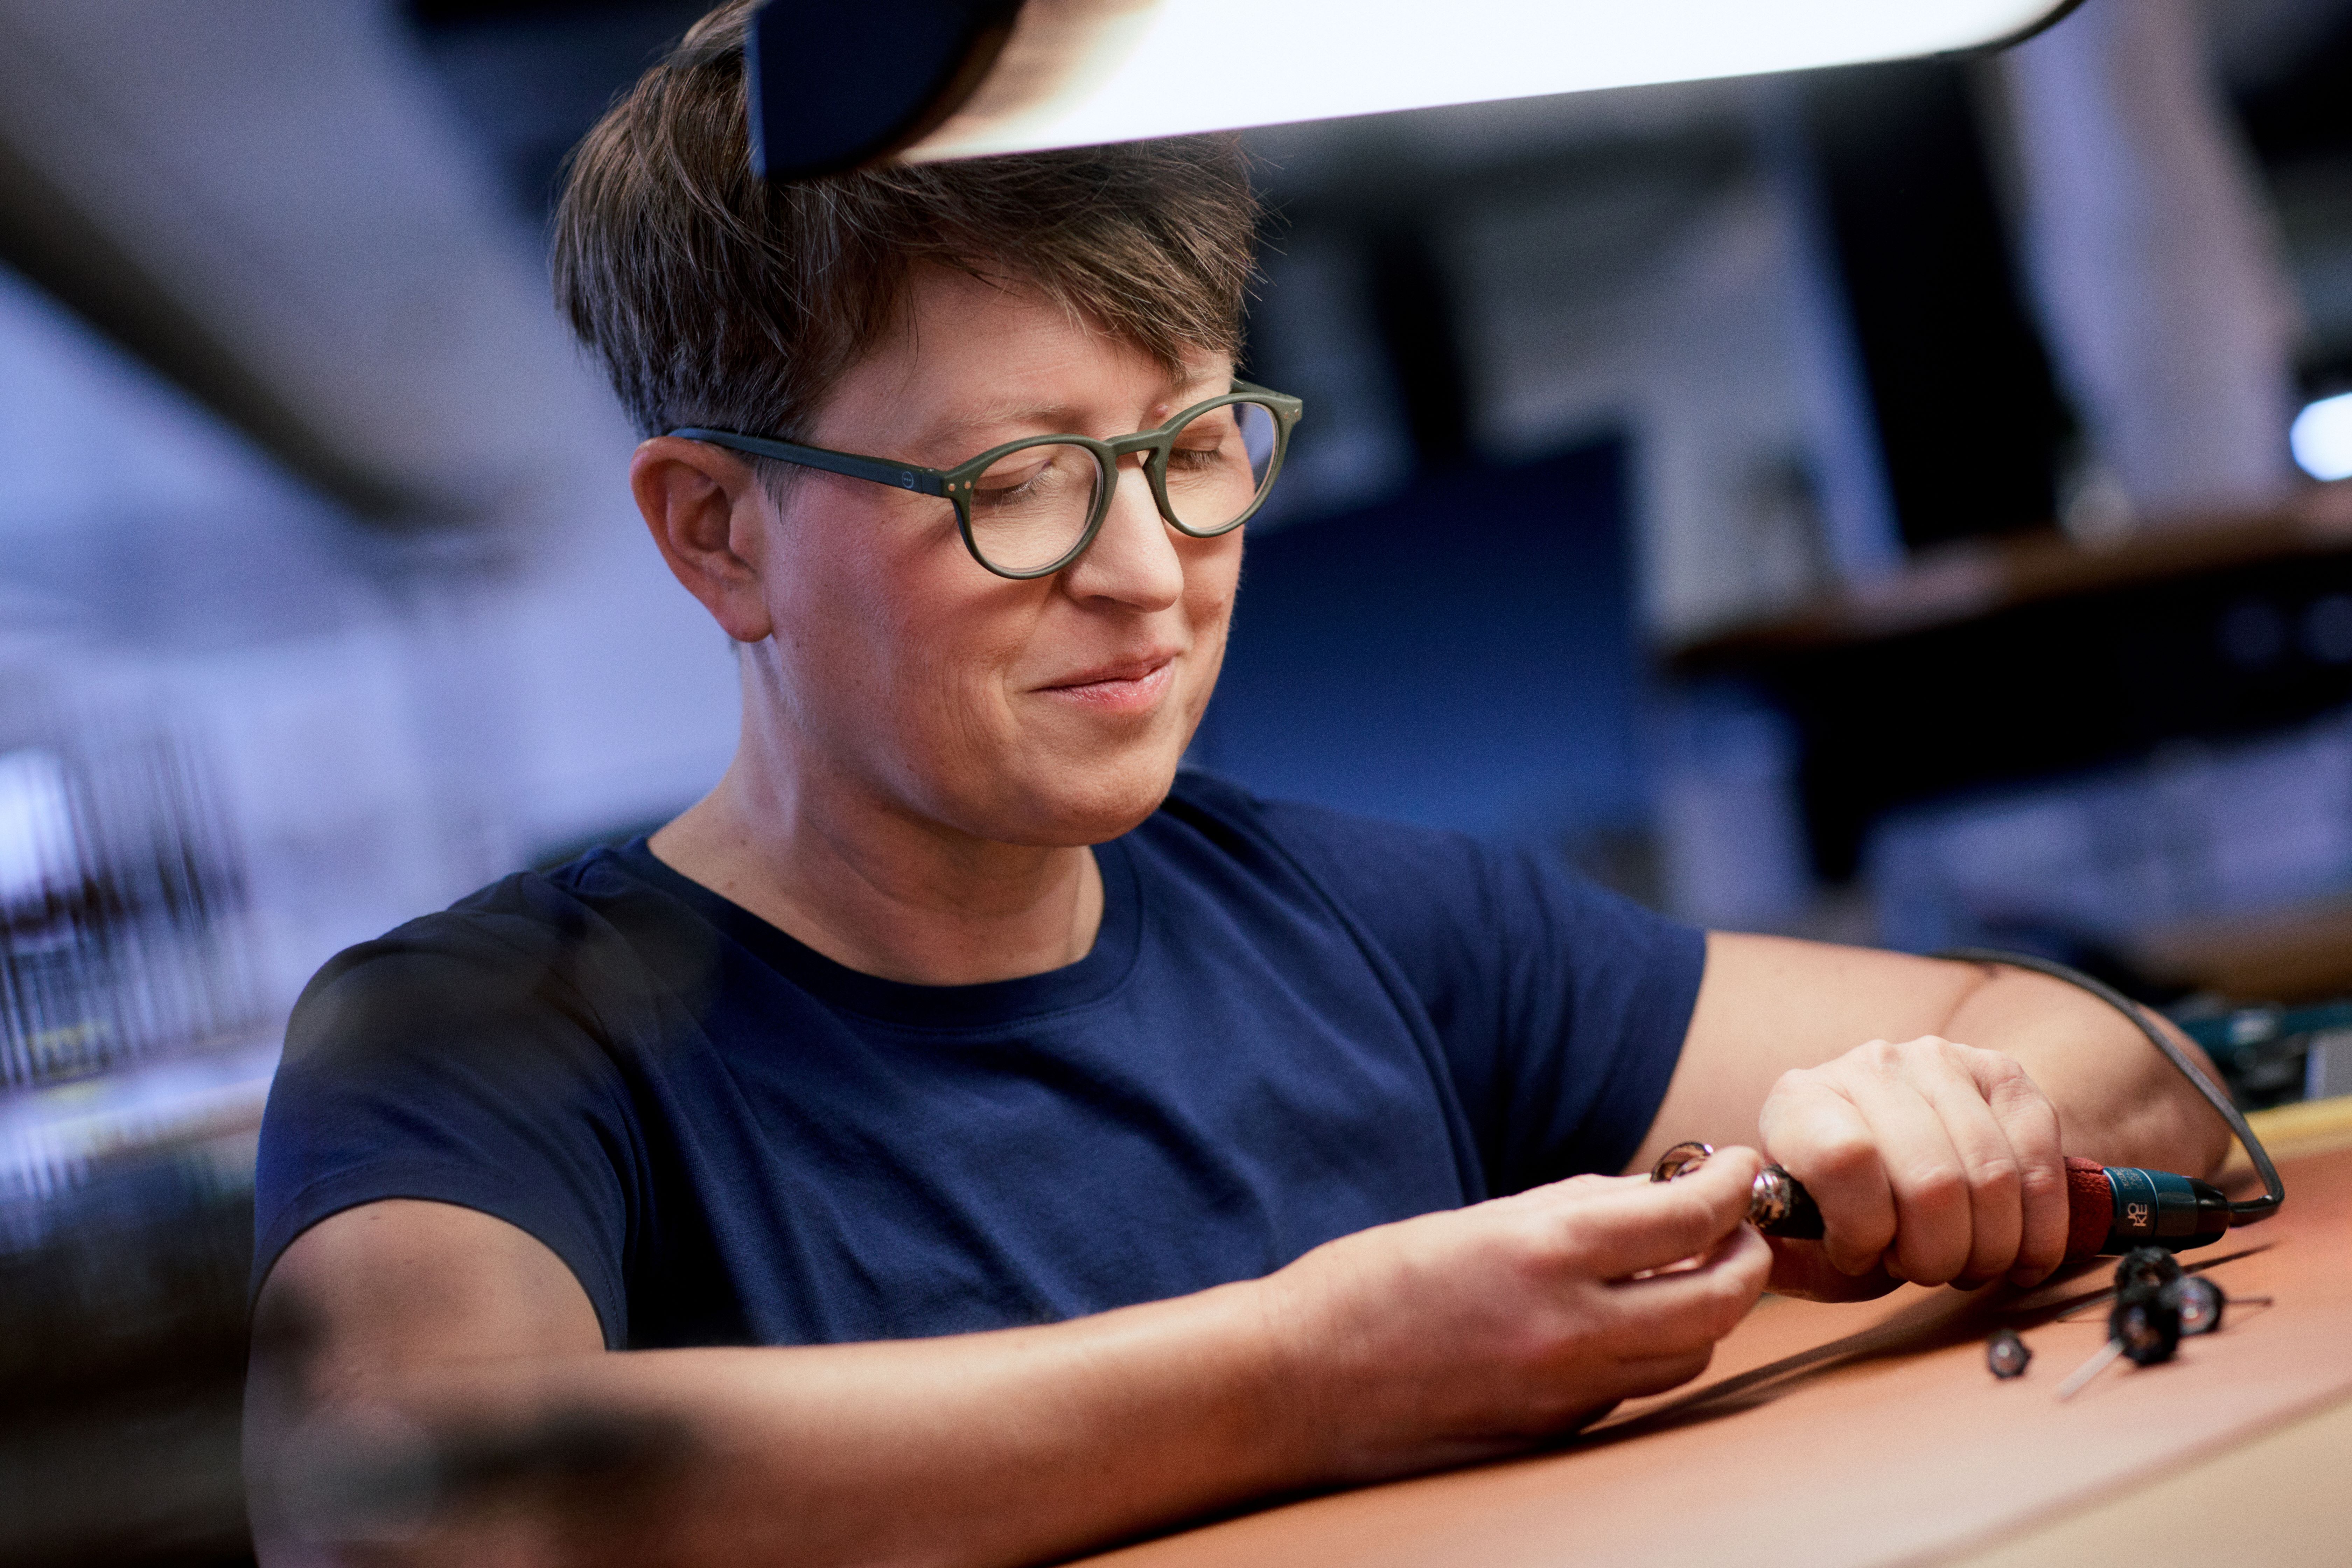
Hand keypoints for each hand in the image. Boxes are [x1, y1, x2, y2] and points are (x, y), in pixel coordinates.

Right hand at [1258, 1147, 1771, 1483]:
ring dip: (1705, 1311)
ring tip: (1687, 1272)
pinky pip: (1633, 1388)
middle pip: (1718, 1303)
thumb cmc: (1374, 1285)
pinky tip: (1619, 1320)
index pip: (1687, 1219)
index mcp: (1544, 1254)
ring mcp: (1567, 1393)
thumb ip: (1578, 1206)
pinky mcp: (1556, 1434)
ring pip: (1689, 1355)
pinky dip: (1647, 1350)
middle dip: (1746, 1257)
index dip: (1731, 1185)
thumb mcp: (1481, 1218)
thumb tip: (1661, 1194)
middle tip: (1740, 1227)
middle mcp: (1570, 1330)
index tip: (1741, 1166)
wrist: (1299, 1384)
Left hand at [1757, 1036, 2066, 1298]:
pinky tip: (2018, 1255)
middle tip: (1925, 1270)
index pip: (1844, 1160)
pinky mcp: (2005, 1074)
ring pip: (1991, 1179)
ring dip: (1987, 1248)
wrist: (1905, 1152)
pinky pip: (2041, 1164)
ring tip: (1964, 1259)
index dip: (1865, 1229)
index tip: (1865, 1255)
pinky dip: (2038, 1231)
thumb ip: (1781, 1253)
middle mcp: (1868, 1066)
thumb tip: (1752, 1256)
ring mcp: (1940, 1062)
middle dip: (1936, 1255)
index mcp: (1800, 1101)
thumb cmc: (1849, 1206)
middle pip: (1931, 1181)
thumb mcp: (1803, 1237)